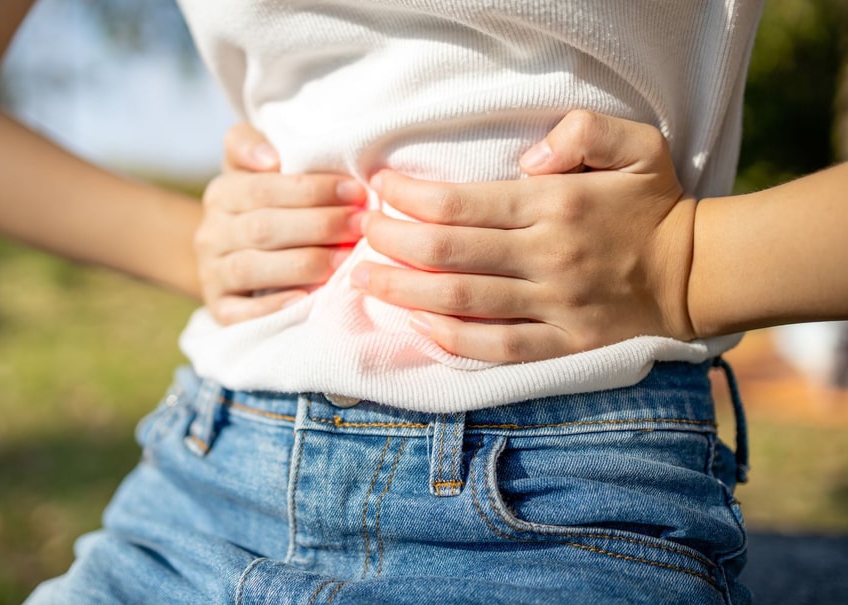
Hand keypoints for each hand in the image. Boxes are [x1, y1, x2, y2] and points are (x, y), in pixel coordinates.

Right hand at [196, 123, 365, 323]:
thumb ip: (252, 146)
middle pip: (263, 227)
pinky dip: (274, 306)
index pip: (264, 187)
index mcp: (221, 193)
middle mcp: (210, 233)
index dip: (311, 189)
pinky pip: (241, 312)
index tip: (355, 191)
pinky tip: (307, 299)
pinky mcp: (220, 310)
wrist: (231, 262)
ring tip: (344, 260)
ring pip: (252, 267)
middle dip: (319, 225)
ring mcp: (211, 273)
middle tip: (360, 225)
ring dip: (304, 263)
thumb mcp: (254, 171)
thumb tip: (270, 158)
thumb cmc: (262, 209)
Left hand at [352, 110, 697, 361]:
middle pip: (448, 253)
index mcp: (555, 205)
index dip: (409, 197)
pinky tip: (416, 324)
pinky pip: (495, 346)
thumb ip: (583, 132)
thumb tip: (528, 159)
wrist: (698, 272)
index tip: (382, 188)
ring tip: (364, 280)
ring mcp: (553, 305)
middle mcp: (547, 257)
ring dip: (403, 290)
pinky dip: (449, 338)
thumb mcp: (636, 145)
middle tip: (363, 235)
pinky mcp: (561, 344)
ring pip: (460, 301)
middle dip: (393, 243)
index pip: (460, 203)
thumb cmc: (653, 204)